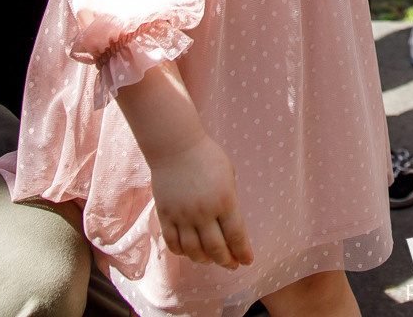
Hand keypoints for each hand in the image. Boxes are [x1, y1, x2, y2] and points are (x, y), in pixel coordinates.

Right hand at [149, 135, 253, 270]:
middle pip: (216, 248)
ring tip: (210, 261)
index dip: (243, 252)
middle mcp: (204, 212)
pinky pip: (172, 242)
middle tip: (231, 265)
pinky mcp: (165, 215)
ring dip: (203, 260)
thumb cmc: (206, 156)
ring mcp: (182, 215)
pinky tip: (188, 253)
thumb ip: (229, 200)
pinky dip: (181, 252)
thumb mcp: (228, 175)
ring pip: (193, 250)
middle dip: (226, 261)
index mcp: (225, 201)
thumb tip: (229, 222)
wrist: (175, 146)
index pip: (236, 235)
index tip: (247, 260)